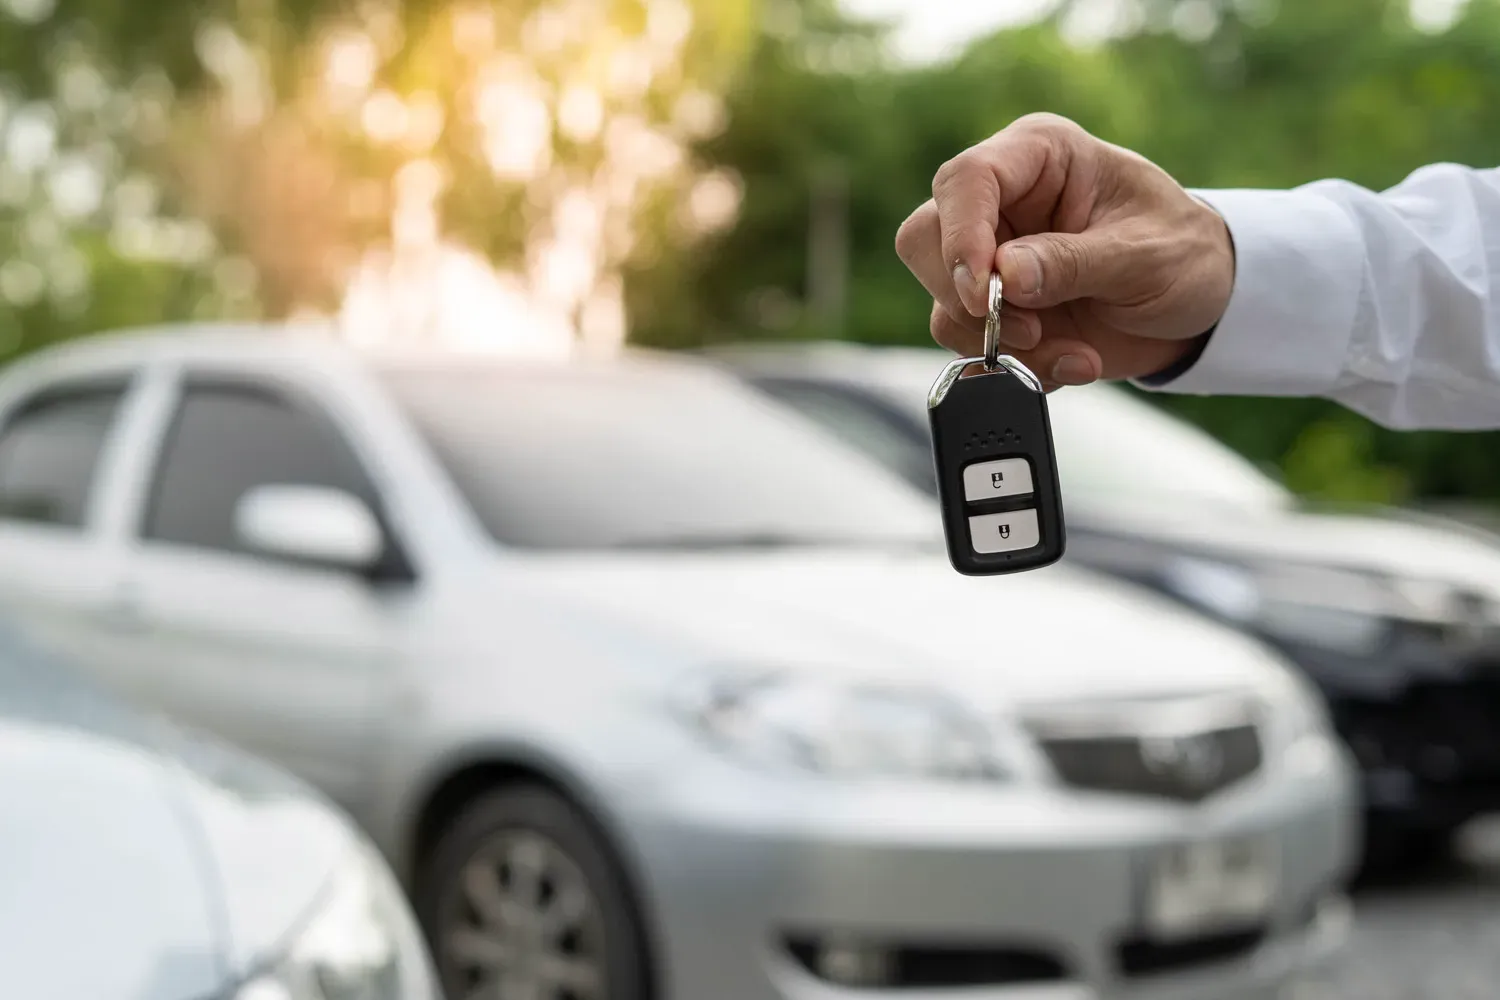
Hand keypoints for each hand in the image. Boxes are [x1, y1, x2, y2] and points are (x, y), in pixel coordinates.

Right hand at [895, 114, 1234, 388]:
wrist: (1204, 305)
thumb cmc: (1184, 251)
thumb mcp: (1146, 254)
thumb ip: (1074, 262)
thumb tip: (1005, 275)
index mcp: (1039, 157)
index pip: (966, 180)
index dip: (961, 236)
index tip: (984, 291)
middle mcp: (1003, 204)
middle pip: (925, 241)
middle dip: (968, 299)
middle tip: (1029, 328)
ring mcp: (993, 261)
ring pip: (943, 304)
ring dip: (1001, 344)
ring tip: (1073, 352)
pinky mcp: (997, 312)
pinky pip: (971, 346)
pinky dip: (1017, 369)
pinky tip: (1071, 363)